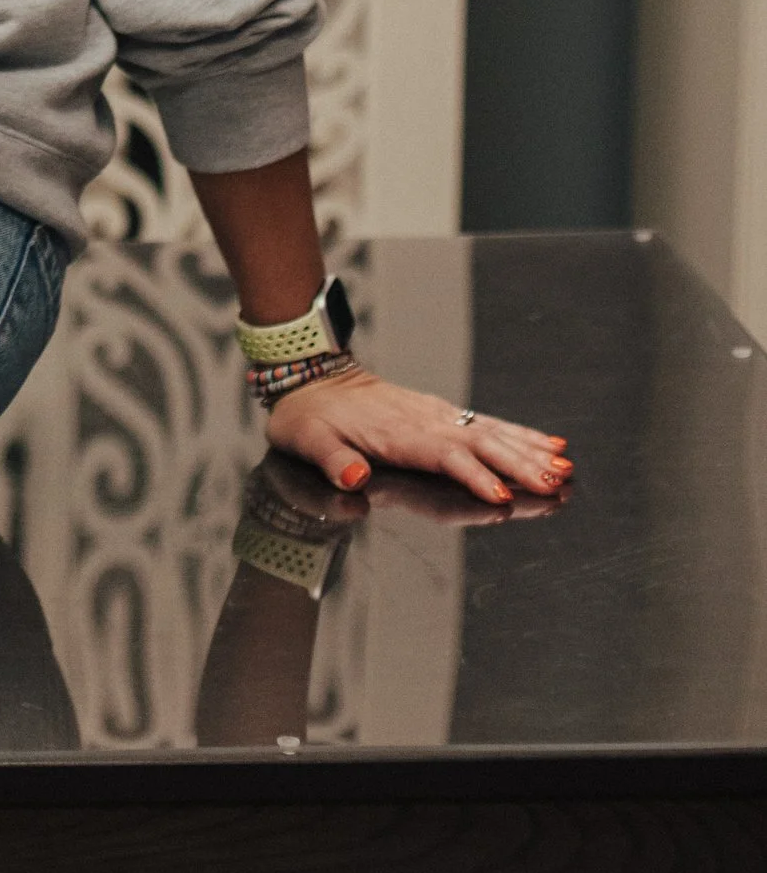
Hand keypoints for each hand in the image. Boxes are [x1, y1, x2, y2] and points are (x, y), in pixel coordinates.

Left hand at [264, 364, 571, 506]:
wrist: (312, 376)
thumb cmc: (308, 416)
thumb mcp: (307, 439)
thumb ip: (331, 460)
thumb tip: (354, 479)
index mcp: (397, 434)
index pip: (444, 457)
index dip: (473, 476)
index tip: (503, 496)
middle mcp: (425, 421)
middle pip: (480, 444)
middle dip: (520, 465)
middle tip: (557, 482)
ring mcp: (437, 414)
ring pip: (492, 433)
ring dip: (530, 450)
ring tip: (565, 466)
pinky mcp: (442, 413)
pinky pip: (488, 424)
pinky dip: (520, 434)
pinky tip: (549, 444)